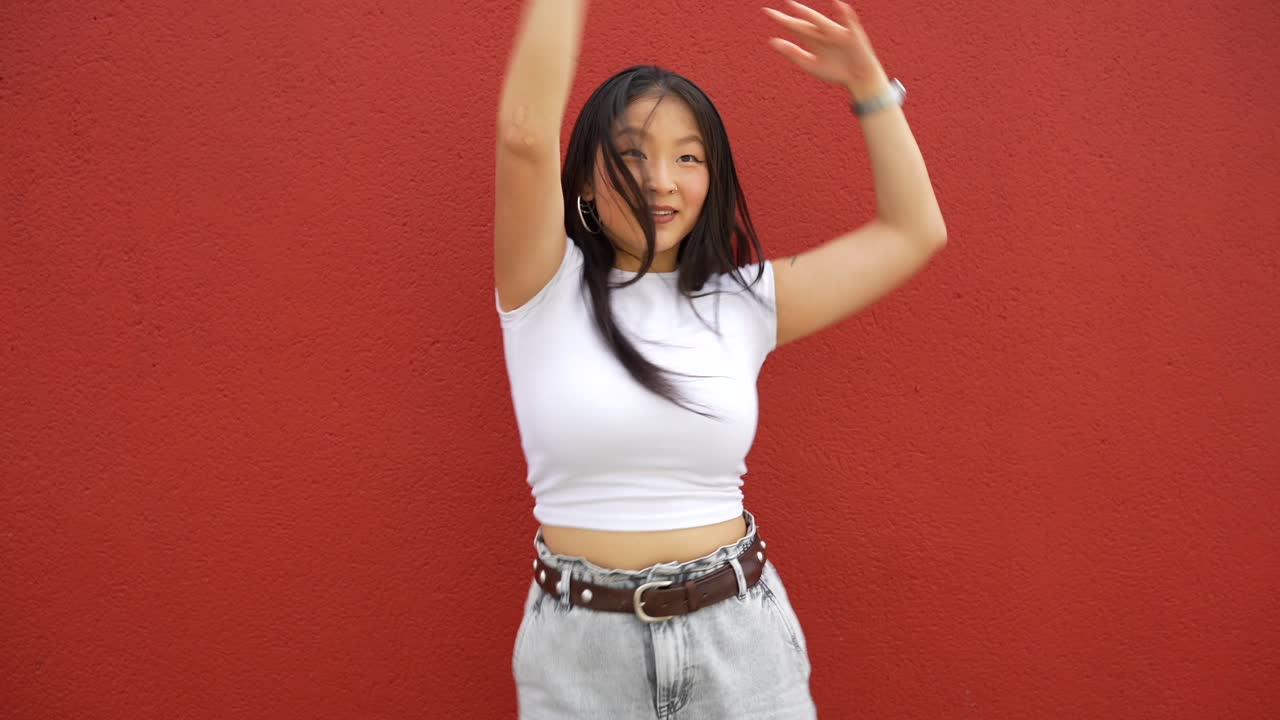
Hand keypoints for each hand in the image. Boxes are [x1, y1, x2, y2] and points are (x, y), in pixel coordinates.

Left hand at [763, 0, 888, 97]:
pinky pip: (849, 22)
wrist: (858, 79)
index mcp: (813, 39)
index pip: (795, 27)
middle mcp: (823, 33)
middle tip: (778, 7)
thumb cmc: (835, 71)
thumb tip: (772, 40)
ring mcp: (837, 33)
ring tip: (795, 7)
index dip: (782, 19)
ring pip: (822, 22)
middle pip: (805, 23)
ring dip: (809, 15)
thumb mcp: (810, 64)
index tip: (766, 11)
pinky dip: (845, 14)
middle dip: (792, 16)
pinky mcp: (852, 35)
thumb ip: (793, 53)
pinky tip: (838, 5)